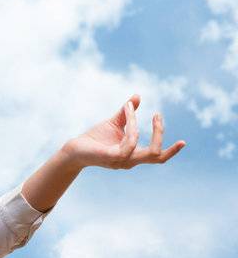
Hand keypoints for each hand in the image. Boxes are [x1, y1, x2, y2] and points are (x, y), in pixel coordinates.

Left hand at [65, 93, 185, 169]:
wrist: (74, 149)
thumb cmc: (95, 138)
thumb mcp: (115, 123)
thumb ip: (128, 113)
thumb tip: (137, 96)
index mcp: (134, 155)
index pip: (158, 158)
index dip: (172, 152)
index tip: (183, 141)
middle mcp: (130, 161)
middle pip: (156, 155)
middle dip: (160, 134)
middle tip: (157, 115)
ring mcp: (121, 160)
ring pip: (142, 146)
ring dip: (137, 123)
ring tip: (129, 107)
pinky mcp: (111, 157)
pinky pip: (129, 143)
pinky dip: (131, 127)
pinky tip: (126, 113)